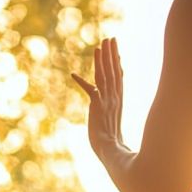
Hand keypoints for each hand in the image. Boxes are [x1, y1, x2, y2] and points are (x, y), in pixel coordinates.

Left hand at [71, 37, 123, 158]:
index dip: (117, 65)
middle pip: (113, 72)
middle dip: (112, 54)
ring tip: (102, 44)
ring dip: (102, 59)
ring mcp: (107, 101)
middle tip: (110, 38)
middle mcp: (114, 98)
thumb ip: (114, 122)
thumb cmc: (113, 146)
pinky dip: (81, 81)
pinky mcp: (97, 105)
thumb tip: (114, 121)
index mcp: (118, 102)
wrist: (111, 152)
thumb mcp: (114, 129)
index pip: (118, 79)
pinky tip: (72, 74)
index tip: (117, 53)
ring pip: (105, 75)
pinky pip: (90, 88)